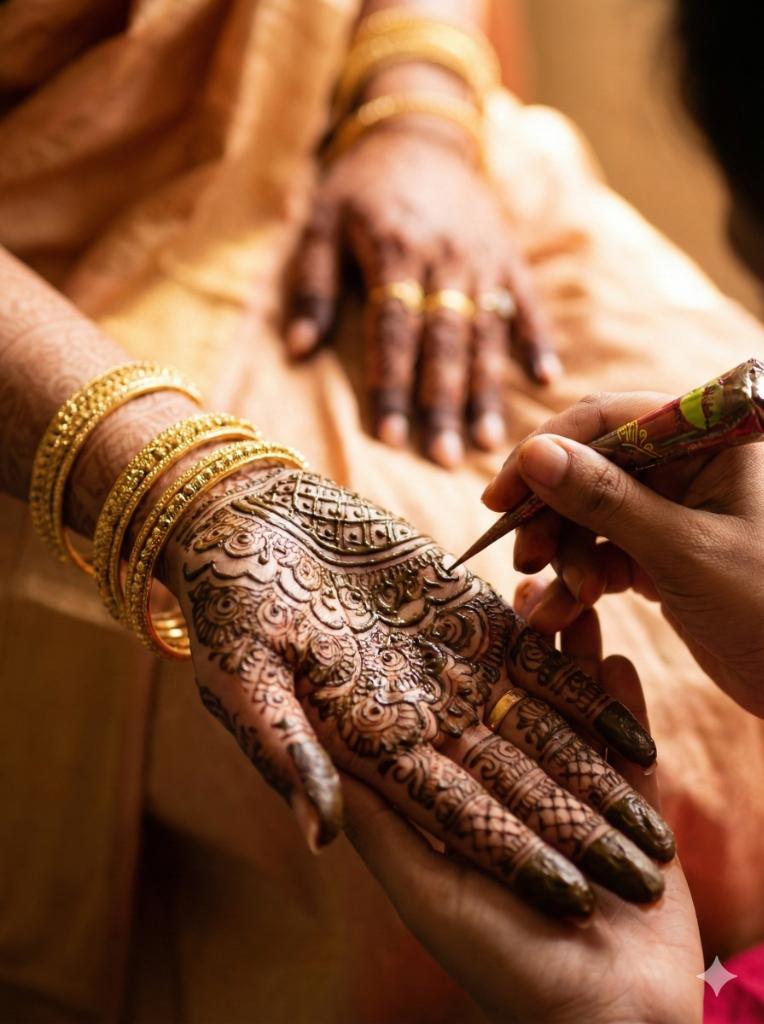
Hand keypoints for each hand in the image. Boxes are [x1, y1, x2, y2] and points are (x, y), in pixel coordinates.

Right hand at [161, 463, 673, 918]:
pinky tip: (634, 731)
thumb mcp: (242, 677)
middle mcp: (419, 717)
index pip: (451, 812)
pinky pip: (538, 663)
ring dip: (594, 778)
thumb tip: (319, 834)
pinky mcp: (468, 618)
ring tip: (649, 822)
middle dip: (576, 832)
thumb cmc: (230, 603)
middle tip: (641, 879)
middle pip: (512, 785)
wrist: (253, 526)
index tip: (573, 895)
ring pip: (538, 733)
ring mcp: (449, 669)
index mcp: (369, 742)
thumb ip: (284, 748)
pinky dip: (586, 696)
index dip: (512, 853)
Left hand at [286, 126, 559, 466]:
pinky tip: (547, 381)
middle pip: (444, 341)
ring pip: (486, 332)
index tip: (392, 440)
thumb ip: (312, 287)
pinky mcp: (510, 255)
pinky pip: (526, 302)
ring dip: (487, 390)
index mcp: (394, 249)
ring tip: (491, 443)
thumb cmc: (361, 186)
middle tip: (446, 459)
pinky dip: (538, 339)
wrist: (419, 132)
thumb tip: (295, 352)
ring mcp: (483, 257)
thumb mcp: (320, 222)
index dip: (393, 386)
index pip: (393, 330)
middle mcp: (444, 257)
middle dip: (444, 403)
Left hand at [343, 586, 702, 1023]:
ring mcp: (575, 797)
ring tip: (557, 600)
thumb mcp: (424, 892)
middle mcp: (515, 792)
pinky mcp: (631, 808)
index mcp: (464, 806)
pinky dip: (619, 701)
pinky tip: (612, 653)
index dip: (425, 671)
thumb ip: (382, 821)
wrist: (611, 1021)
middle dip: (500, 647)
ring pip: (565, 709)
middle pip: (504, 701)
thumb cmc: (501, 969)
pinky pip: (622, 741)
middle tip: (491, 583)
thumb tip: (319, 760)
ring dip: (563, 658)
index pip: (440, 724)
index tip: (413, 613)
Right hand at [482, 391, 763, 716]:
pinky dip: (578, 580)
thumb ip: (606, 500)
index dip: (546, 451)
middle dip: (553, 514)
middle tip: (524, 558)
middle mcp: (690, 464)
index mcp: (712, 439)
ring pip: (588, 513)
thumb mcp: (684, 551)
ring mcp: (674, 509)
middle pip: (590, 466)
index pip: (608, 418)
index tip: (501, 496)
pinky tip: (562, 612)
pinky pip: (602, 552)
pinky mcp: (662, 552)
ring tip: (565, 600)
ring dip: (564, 554)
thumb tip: (532, 452)